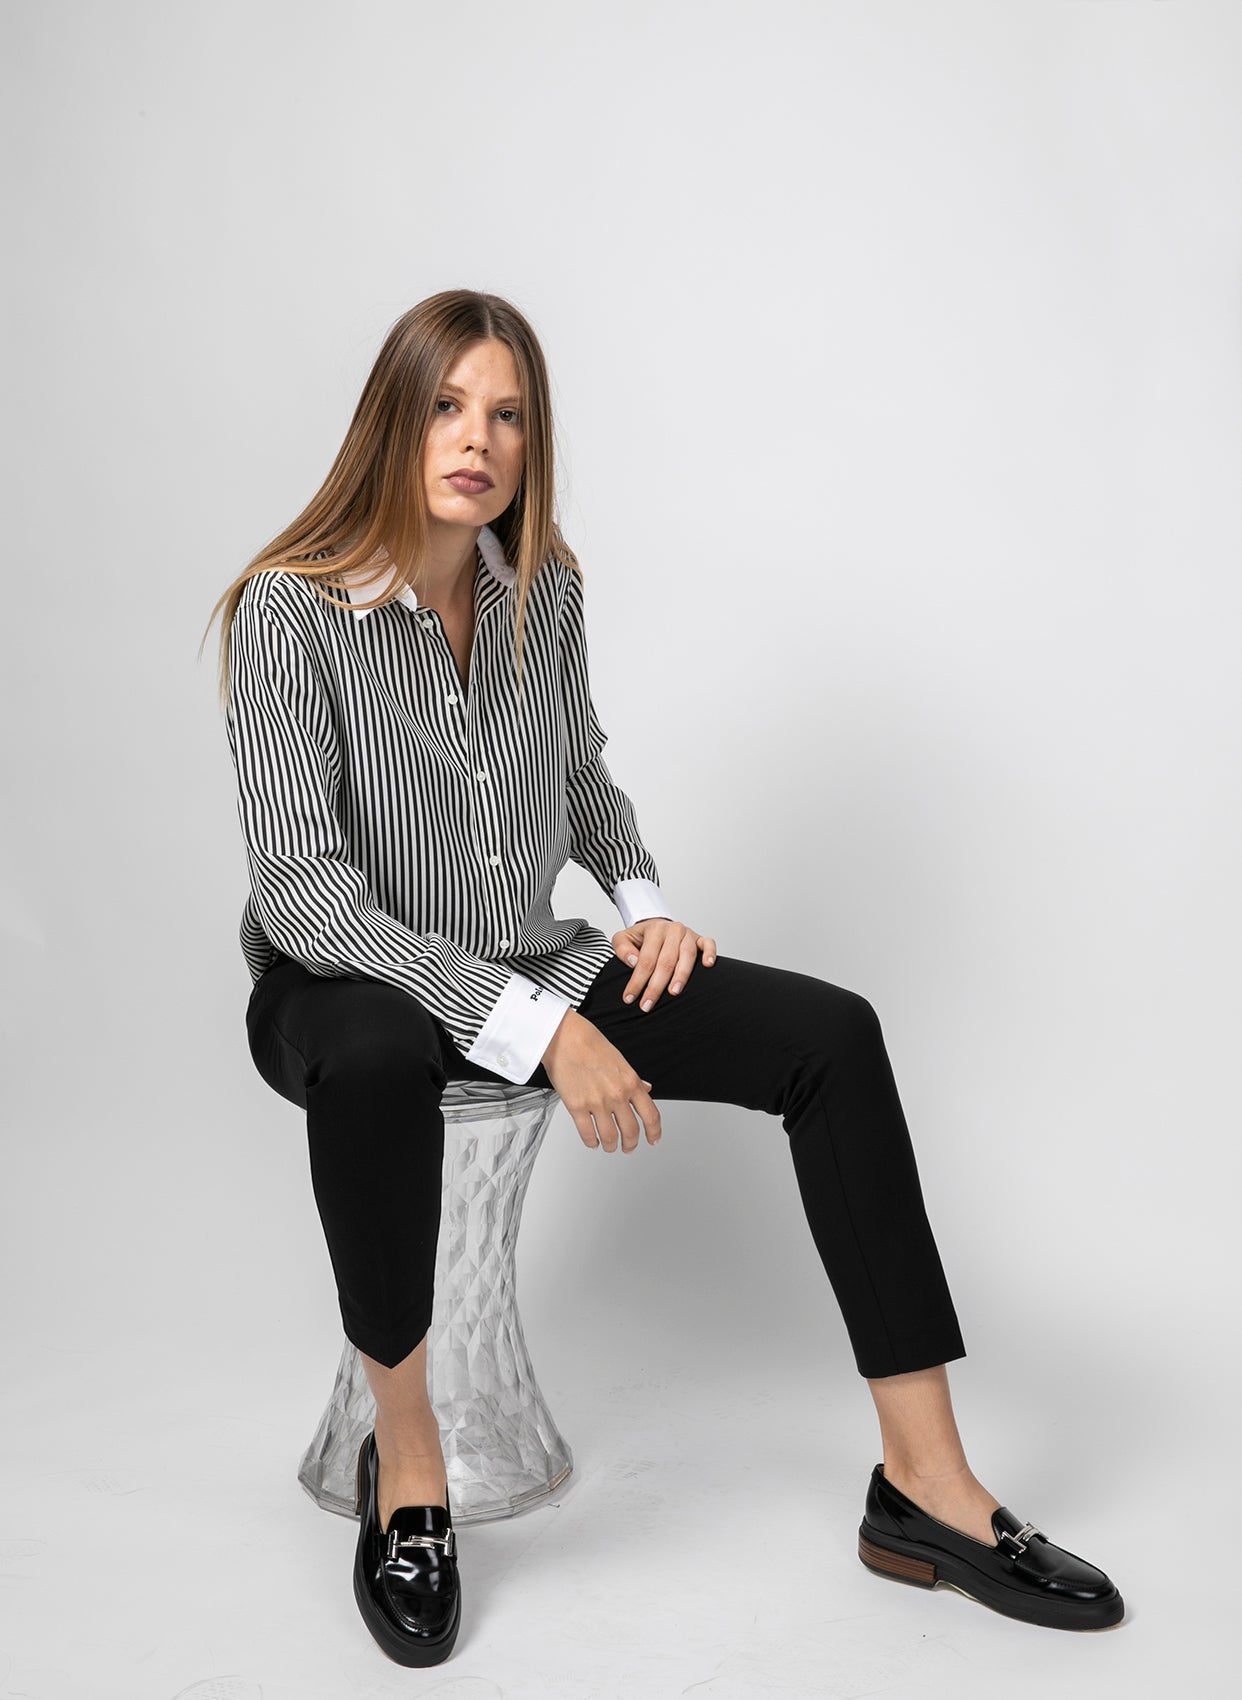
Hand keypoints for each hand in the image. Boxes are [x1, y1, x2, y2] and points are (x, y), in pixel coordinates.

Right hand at [541, 1008, 660, 1152]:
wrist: (565, 1037)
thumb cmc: (590, 1043)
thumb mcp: (620, 1060)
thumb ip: (634, 1079)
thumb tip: (646, 1089)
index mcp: (631, 1082)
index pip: (651, 1115)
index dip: (654, 1132)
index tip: (653, 1139)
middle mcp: (617, 1095)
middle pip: (631, 1131)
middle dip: (631, 1144)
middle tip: (629, 1147)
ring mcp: (597, 1103)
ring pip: (610, 1137)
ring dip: (611, 1146)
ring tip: (610, 1147)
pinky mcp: (576, 1107)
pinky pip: (587, 1134)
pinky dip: (592, 1142)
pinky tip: (593, 1142)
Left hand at [611, 918, 716, 1011]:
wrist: (657, 926)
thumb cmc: (641, 937)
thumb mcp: (624, 938)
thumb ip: (623, 948)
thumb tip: (634, 962)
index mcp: (654, 929)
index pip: (646, 959)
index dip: (637, 980)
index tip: (630, 998)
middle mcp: (673, 930)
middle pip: (666, 961)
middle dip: (656, 986)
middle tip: (648, 1004)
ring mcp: (688, 934)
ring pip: (687, 956)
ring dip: (681, 975)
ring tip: (673, 992)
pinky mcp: (700, 938)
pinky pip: (708, 943)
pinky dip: (710, 953)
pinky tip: (707, 965)